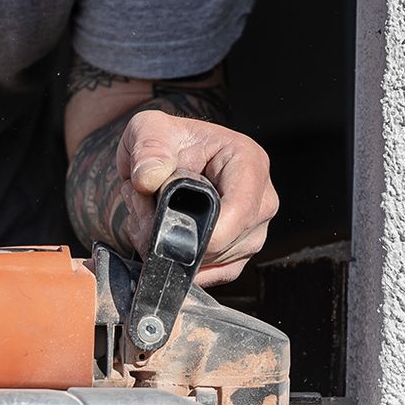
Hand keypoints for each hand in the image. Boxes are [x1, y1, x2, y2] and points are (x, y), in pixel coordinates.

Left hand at [114, 111, 278, 285]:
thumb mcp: (148, 129)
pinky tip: (160, 239)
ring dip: (174, 250)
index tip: (165, 234)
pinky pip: (215, 274)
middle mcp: (261, 198)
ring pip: (217, 261)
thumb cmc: (162, 141)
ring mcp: (254, 229)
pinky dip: (182, 266)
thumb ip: (148, 150)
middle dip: (178, 239)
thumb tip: (148, 180)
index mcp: (247, 161)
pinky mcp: (240, 251)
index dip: (205, 232)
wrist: (162, 160)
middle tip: (142, 213)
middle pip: (228, 242)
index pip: (241, 210)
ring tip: (148, 217)